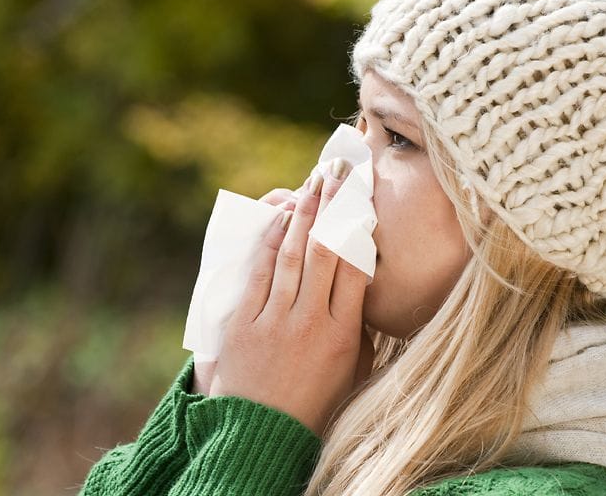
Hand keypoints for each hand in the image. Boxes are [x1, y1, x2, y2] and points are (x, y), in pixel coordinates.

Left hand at [205, 160, 374, 436]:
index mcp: (343, 335)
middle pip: (326, 250)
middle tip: (339, 170)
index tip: (362, 195)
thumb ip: (361, 328)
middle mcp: (311, 322)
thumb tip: (362, 282)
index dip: (358, 224)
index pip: (355, 266)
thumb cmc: (313, 403)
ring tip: (314, 180)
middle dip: (333, 204)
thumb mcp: (351, 370)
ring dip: (304, 212)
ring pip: (292, 254)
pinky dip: (270, 239)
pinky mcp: (242, 322)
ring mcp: (274, 321)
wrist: (260, 435)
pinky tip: (280, 214)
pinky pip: (259, 270)